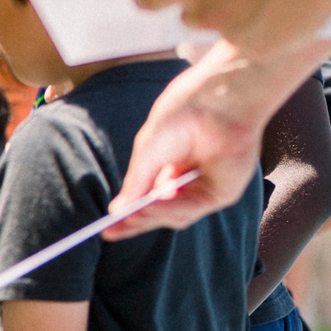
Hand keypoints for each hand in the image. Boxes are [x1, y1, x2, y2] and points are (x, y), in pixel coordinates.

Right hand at [103, 49, 267, 236]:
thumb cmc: (185, 113)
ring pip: (176, 216)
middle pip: (162, 212)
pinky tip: (153, 203)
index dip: (129, 214)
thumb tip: (116, 213)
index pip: (150, 197)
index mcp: (174, 164)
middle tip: (111, 232)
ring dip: (151, 217)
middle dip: (137, 223)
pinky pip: (192, 210)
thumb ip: (135, 184)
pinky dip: (170, 209)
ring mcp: (208, 187)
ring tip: (133, 214)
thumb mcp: (148, 152)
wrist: (217, 98)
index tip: (107, 228)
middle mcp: (192, 179)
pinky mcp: (223, 192)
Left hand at [137, 0, 330, 54]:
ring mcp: (229, 37)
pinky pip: (249, 44)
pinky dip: (260, 31)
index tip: (141, 1)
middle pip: (190, 19)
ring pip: (222, 32)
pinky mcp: (255, 50)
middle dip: (204, 7)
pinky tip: (283, 9)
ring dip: (236, 19)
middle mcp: (205, 16)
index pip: (151, 0)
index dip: (147, 0)